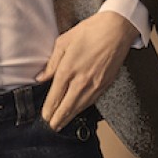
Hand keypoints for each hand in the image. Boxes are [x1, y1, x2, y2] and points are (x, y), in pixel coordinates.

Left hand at [36, 12, 136, 129]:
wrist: (116, 30)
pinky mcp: (105, 84)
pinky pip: (92, 101)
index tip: (44, 117)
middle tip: (52, 127)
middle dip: (58, 119)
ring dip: (70, 117)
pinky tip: (78, 111)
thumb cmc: (90, 31)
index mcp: (67, 70)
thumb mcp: (63, 42)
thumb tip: (40, 78)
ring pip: (80, 107)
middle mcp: (80, 81)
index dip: (49, 109)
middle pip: (66, 106)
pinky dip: (83, 109)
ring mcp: (95, 84)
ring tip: (62, 124)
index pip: (55, 96)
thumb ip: (51, 63)